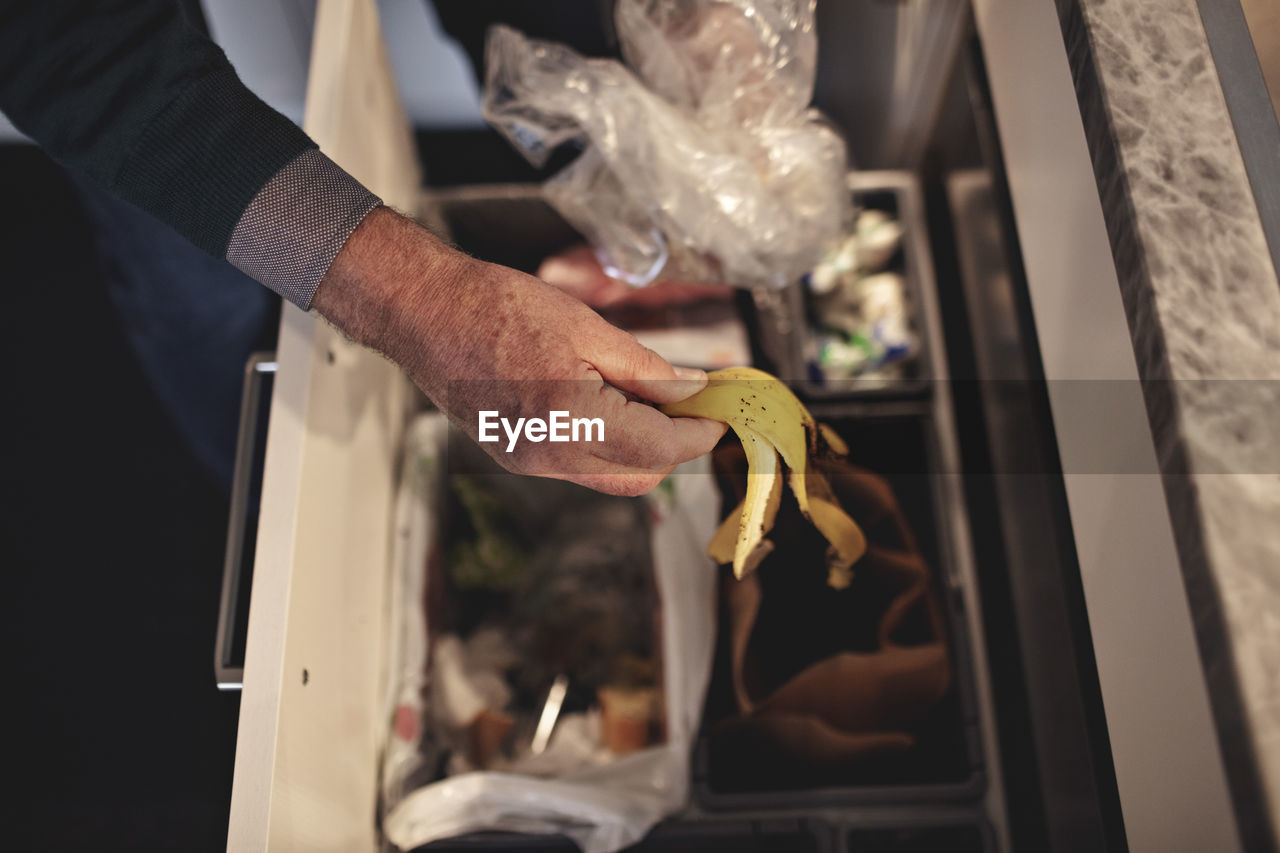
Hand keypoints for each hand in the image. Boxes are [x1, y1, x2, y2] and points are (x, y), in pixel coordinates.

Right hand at [313, 207, 725, 495]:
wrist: (426, 313)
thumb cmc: (497, 308)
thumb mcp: (588, 328)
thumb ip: (646, 369)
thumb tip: (691, 391)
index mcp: (572, 420)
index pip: (661, 448)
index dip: (699, 433)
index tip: (721, 414)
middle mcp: (550, 456)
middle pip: (641, 477)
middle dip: (674, 446)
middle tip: (690, 403)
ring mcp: (530, 463)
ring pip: (611, 477)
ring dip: (641, 447)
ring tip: (649, 397)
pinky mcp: (517, 457)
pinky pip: (580, 466)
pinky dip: (608, 445)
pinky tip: (610, 404)